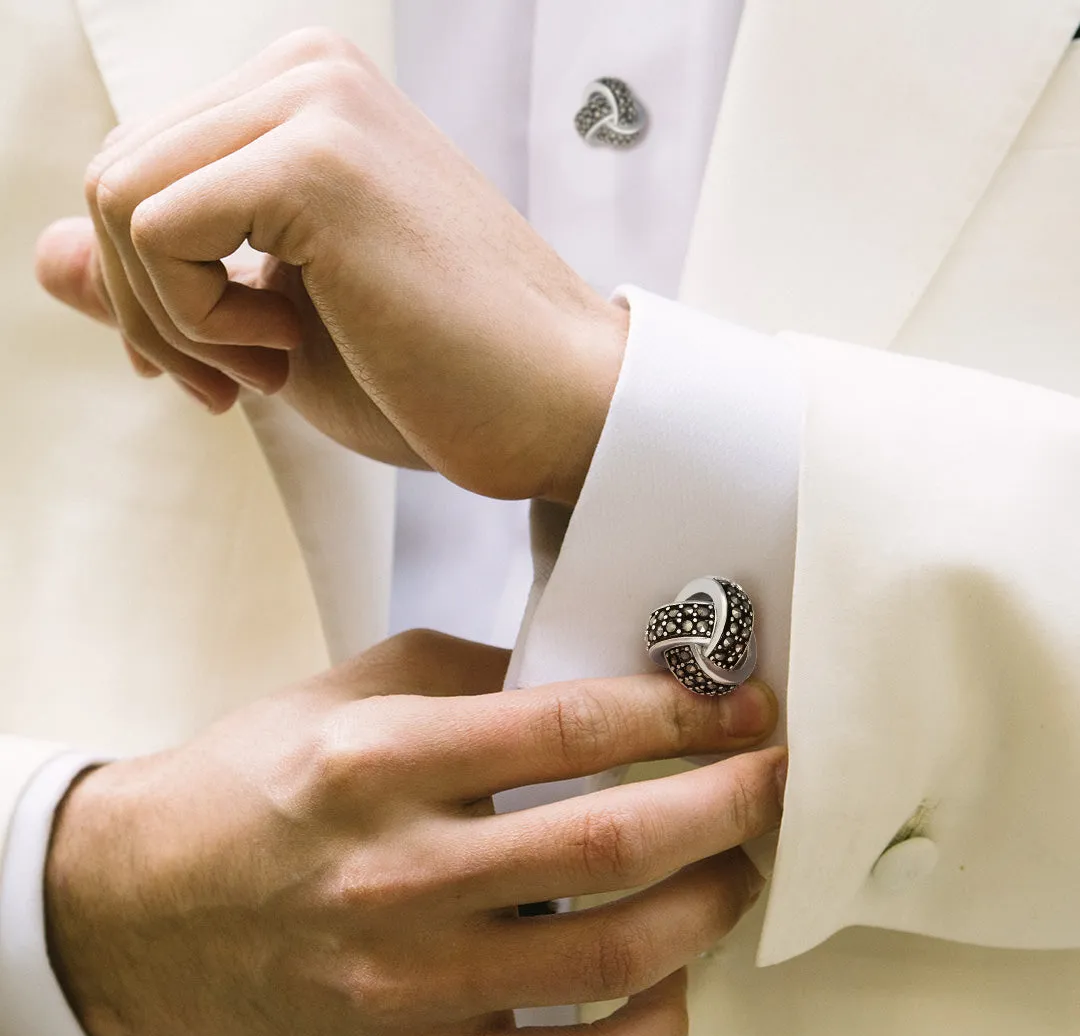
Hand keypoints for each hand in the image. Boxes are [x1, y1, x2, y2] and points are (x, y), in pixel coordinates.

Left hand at [35, 29, 627, 504]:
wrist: (555, 409)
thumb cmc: (440, 377)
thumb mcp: (273, 329)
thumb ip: (160, 279)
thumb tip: (45, 254)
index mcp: (307, 101)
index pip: (142, 171)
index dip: (149, 289)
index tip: (215, 367)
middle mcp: (308, 73)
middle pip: (111, 177)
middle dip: (149, 309)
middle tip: (239, 381)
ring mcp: (315, 104)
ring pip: (117, 199)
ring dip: (174, 319)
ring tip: (276, 364)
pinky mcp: (318, 160)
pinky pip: (158, 231)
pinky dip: (197, 319)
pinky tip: (287, 348)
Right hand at [46, 630, 783, 1035]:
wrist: (157, 904)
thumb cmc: (263, 781)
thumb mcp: (357, 690)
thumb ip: (478, 675)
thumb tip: (600, 679)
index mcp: (380, 763)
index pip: (569, 728)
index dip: (676, 710)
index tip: (736, 704)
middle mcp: (397, 878)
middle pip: (615, 839)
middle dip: (728, 799)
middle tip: (771, 773)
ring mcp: (411, 988)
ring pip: (617, 955)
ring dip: (710, 901)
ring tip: (734, 861)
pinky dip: (655, 1021)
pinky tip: (669, 970)